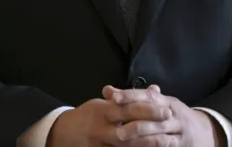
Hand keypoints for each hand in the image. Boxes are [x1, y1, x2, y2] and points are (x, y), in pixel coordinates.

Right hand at [45, 90, 170, 146]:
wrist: (62, 135)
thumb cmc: (87, 117)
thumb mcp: (103, 103)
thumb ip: (127, 99)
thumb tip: (154, 90)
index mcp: (102, 112)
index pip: (127, 108)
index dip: (147, 109)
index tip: (166, 108)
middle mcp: (101, 129)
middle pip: (128, 129)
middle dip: (150, 128)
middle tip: (169, 124)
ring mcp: (99, 145)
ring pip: (126, 146)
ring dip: (148, 145)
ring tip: (168, 142)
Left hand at [101, 85, 223, 146]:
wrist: (204, 132)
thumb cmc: (173, 115)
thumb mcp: (159, 103)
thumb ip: (135, 98)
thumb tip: (107, 90)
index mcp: (166, 101)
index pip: (148, 96)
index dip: (131, 95)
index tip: (113, 97)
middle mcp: (173, 115)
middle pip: (153, 117)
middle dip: (135, 123)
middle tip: (117, 129)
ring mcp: (179, 132)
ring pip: (159, 136)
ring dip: (141, 140)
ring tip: (124, 141)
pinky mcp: (180, 146)